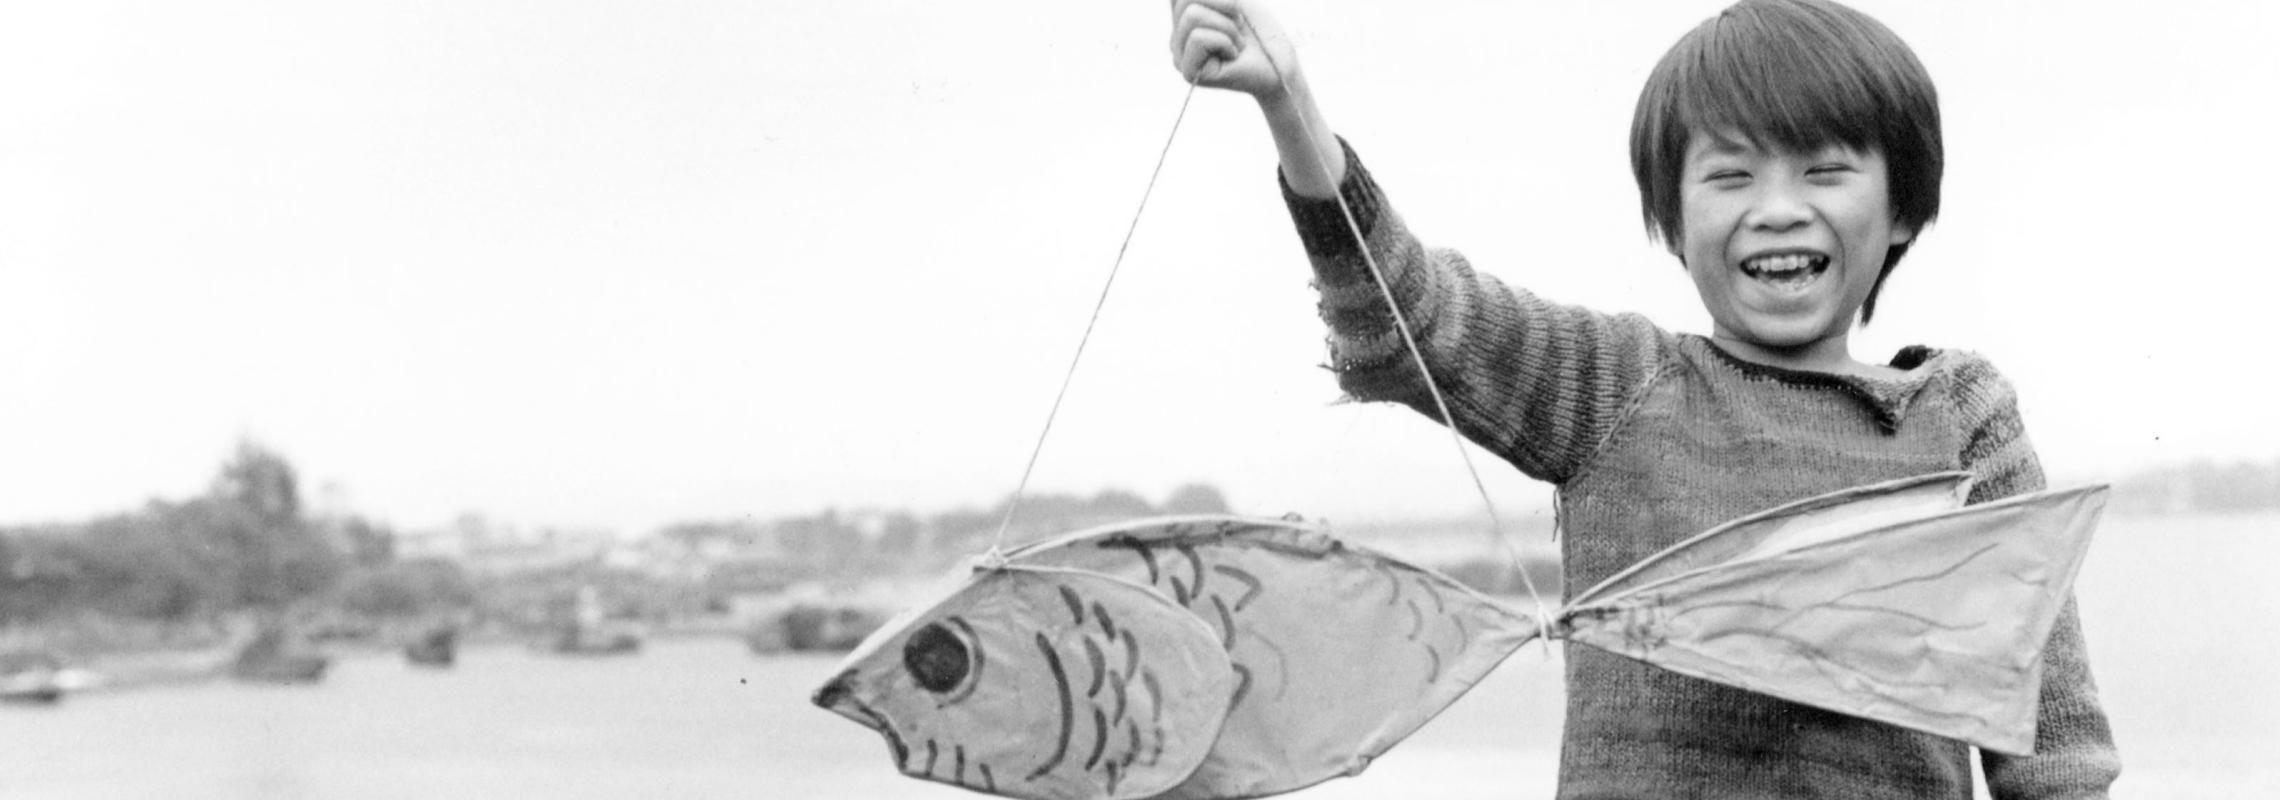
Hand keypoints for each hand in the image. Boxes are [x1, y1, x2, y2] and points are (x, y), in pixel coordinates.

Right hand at [1169, 0, 1300, 97]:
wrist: (1280, 65)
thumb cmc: (1260, 32)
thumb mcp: (1233, 0)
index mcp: (1183, 21)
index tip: (1235, 11)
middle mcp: (1176, 38)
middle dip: (1223, 7)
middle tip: (1238, 29)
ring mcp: (1179, 56)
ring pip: (1192, 15)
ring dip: (1227, 26)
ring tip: (1236, 44)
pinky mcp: (1188, 72)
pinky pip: (1199, 37)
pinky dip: (1226, 41)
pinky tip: (1233, 57)